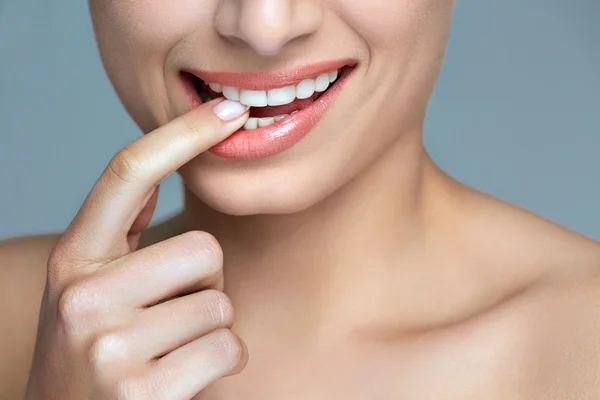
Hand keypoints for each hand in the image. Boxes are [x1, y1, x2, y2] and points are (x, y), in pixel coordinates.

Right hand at [25, 98, 249, 399]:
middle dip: (205, 282)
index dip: (181, 135)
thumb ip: (121, 238)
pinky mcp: (141, 391)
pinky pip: (228, 347)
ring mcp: (108, 346)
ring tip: (170, 352)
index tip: (228, 113)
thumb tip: (159, 167)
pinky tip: (184, 380)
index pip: (127, 174)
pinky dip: (222, 363)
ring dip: (210, 329)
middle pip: (204, 249)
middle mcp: (82, 296)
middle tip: (173, 316)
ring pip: (220, 303)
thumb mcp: (91, 291)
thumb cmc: (95, 354)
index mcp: (74, 261)